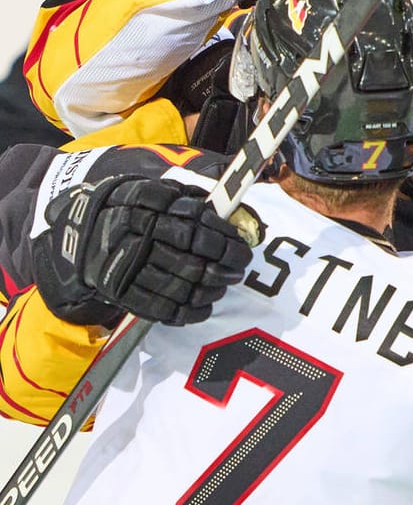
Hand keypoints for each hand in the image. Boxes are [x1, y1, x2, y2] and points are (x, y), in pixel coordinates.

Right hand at [32, 176, 253, 326]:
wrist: (77, 236)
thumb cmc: (128, 211)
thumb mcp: (152, 192)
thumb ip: (188, 199)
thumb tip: (230, 211)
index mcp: (145, 209)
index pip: (195, 228)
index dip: (224, 241)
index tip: (242, 248)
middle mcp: (134, 238)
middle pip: (191, 261)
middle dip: (223, 268)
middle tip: (238, 270)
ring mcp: (126, 268)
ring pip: (180, 287)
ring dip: (210, 291)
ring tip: (222, 286)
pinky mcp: (120, 293)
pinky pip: (162, 309)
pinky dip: (189, 312)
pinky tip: (203, 306)